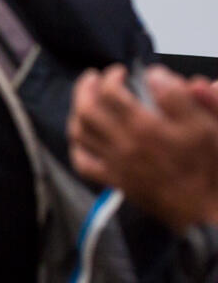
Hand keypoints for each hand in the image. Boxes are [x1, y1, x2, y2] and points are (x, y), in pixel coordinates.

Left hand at [69, 65, 217, 231]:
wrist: (208, 210)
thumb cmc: (211, 166)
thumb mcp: (211, 126)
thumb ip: (188, 97)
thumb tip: (159, 75)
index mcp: (146, 128)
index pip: (112, 92)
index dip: (113, 76)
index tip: (122, 72)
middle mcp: (125, 144)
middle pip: (88, 109)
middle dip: (86, 88)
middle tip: (94, 77)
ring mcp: (116, 163)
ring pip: (80, 132)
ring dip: (78, 111)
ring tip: (86, 99)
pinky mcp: (115, 180)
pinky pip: (83, 163)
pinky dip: (77, 147)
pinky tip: (83, 136)